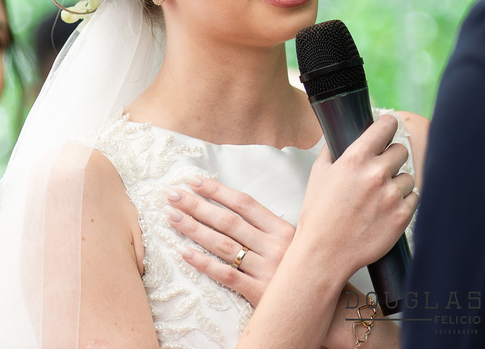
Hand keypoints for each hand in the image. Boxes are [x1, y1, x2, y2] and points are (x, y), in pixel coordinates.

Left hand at [167, 177, 295, 307]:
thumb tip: (232, 206)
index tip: (193, 181)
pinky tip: (184, 253)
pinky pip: (226, 275)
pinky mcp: (259, 293)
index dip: (217, 191)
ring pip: (224, 246)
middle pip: (229, 222)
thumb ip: (269, 227)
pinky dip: (204, 263)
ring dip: (194, 229)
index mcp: (283, 229)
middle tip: (172, 195)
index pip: (244, 204)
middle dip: (197, 206)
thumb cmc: (300, 269)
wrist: (312, 303)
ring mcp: (267, 270)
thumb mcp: (294, 241)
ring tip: (172, 217)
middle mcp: (275, 246)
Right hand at [294, 114, 419, 280]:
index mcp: (356, 158)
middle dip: (391, 159)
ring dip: (398, 183)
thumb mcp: (319, 174)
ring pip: (409, 176)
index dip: (388, 126)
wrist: (325, 254)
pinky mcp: (403, 216)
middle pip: (401, 150)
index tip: (388, 129)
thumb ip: (332, 149)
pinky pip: (414, 198)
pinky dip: (404, 202)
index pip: (386, 125)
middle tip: (379, 172)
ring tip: (380, 197)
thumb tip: (340, 134)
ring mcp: (392, 195)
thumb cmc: (319, 215)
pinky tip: (387, 210)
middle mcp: (376, 173)